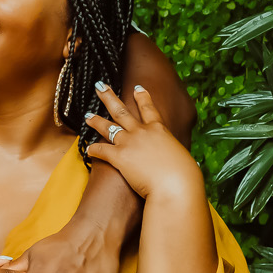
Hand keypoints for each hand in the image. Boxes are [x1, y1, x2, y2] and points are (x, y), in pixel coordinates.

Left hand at [84, 83, 203, 200]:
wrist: (175, 186)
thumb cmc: (185, 175)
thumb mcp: (182, 156)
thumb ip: (173, 153)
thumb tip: (177, 160)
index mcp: (159, 130)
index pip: (149, 109)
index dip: (142, 97)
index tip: (136, 87)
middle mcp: (142, 132)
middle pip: (121, 111)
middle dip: (109, 97)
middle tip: (100, 86)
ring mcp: (129, 142)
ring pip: (108, 127)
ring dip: (96, 121)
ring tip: (87, 116)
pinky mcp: (119, 157)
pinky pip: (101, 150)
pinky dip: (93, 150)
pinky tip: (88, 150)